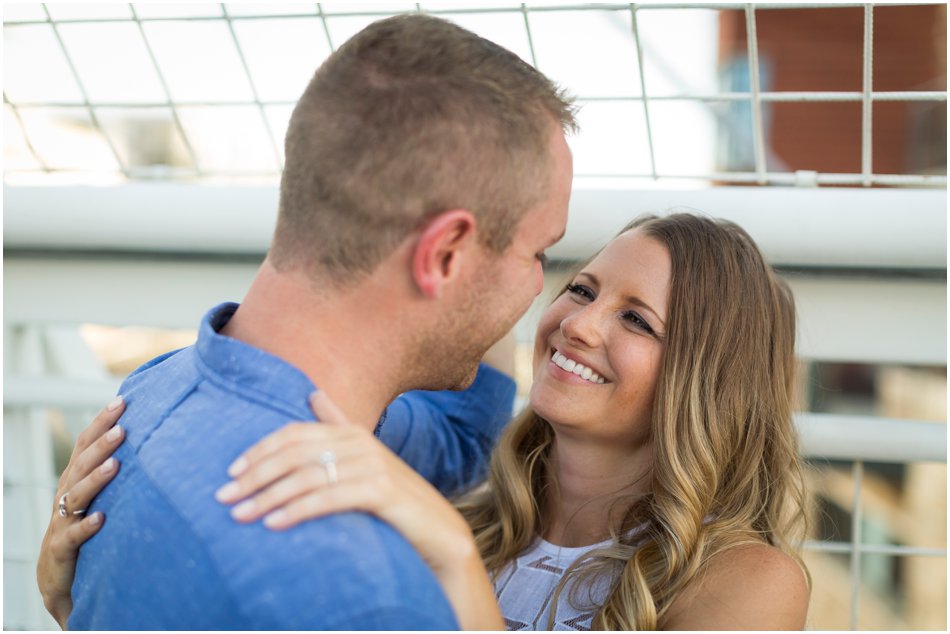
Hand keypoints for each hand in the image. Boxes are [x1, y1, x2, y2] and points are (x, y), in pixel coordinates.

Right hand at [37, 397, 125, 629]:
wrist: (58, 580)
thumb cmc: (85, 530)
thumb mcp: (100, 497)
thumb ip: (117, 471)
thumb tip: (151, 439)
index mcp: (75, 479)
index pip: (86, 445)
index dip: (101, 422)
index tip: (122, 401)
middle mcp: (66, 496)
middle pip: (82, 464)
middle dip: (101, 445)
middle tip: (123, 428)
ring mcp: (62, 522)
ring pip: (77, 496)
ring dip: (96, 479)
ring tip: (115, 464)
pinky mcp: (62, 550)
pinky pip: (73, 536)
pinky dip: (87, 526)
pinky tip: (101, 518)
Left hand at [215, 391, 503, 629]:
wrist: (438, 530)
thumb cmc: (394, 499)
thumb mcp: (363, 460)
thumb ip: (338, 427)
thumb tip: (313, 392)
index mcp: (351, 432)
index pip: (294, 433)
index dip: (260, 450)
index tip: (231, 473)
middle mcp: (361, 442)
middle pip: (294, 453)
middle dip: (255, 476)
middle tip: (224, 498)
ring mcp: (373, 465)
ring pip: (307, 477)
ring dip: (268, 497)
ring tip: (241, 516)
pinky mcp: (382, 491)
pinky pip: (329, 498)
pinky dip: (298, 510)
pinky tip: (275, 524)